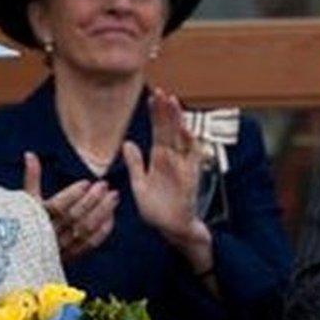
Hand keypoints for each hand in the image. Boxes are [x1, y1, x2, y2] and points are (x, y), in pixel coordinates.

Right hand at [24, 152, 118, 262]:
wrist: (25, 257)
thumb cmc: (26, 222)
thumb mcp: (27, 200)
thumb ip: (31, 178)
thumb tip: (30, 154)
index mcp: (37, 218)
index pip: (57, 206)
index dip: (72, 194)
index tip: (86, 182)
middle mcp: (50, 233)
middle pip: (74, 217)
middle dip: (91, 200)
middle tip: (104, 185)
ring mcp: (62, 246)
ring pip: (85, 229)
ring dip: (102, 212)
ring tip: (114, 196)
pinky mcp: (72, 255)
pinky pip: (90, 244)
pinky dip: (102, 231)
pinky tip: (111, 216)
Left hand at [122, 88, 211, 261]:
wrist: (171, 229)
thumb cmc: (157, 209)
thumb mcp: (139, 185)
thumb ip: (134, 164)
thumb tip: (127, 144)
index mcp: (159, 159)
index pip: (157, 131)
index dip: (155, 114)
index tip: (152, 96)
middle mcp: (172, 159)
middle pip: (169, 130)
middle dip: (166, 111)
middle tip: (162, 91)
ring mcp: (182, 166)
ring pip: (181, 138)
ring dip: (177, 121)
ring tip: (173, 102)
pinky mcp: (190, 177)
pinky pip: (191, 157)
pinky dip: (188, 143)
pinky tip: (183, 129)